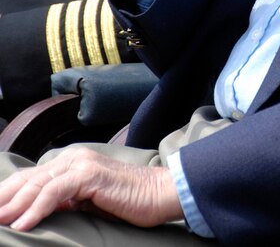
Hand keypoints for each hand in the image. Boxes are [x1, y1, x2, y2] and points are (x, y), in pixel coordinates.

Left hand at [0, 147, 182, 231]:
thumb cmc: (128, 202)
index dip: (7, 197)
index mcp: (70, 164)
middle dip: (3, 200)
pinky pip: (56, 191)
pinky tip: (22, 224)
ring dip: (12, 207)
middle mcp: (72, 159)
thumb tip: (37, 213)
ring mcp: (81, 164)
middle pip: (27, 180)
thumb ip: (65, 201)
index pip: (29, 180)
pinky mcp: (90, 175)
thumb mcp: (88, 203)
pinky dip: (36, 208)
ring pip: (37, 185)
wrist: (159, 193)